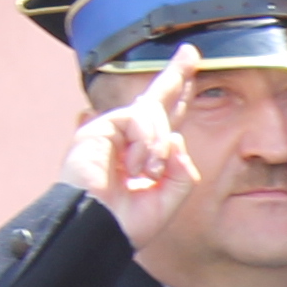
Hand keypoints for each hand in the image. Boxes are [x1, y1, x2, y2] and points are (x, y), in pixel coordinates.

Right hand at [57, 48, 203, 248]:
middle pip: (155, 101)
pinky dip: (146, 142)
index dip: (179, 97)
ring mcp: (109, 133)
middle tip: (190, 53)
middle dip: (174, 76)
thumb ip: (182, 171)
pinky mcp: (96, 130)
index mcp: (143, 156)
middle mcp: (126, 141)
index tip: (190, 70)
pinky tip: (137, 165)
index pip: (166, 121)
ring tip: (147, 173)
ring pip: (153, 115)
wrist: (98, 233)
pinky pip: (136, 119)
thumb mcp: (169, 198)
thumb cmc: (125, 223)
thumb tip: (177, 139)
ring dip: (157, 144)